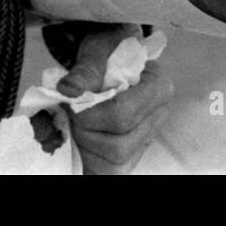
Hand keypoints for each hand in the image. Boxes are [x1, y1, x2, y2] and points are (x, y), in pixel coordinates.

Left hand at [57, 24, 173, 174]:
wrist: (109, 59)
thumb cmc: (106, 53)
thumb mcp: (96, 52)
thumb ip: (84, 71)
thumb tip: (67, 90)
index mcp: (159, 89)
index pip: (122, 114)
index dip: (89, 113)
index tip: (71, 100)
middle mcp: (158, 119)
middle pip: (119, 145)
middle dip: (86, 131)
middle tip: (71, 112)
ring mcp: (146, 141)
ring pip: (115, 164)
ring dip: (86, 146)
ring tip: (75, 122)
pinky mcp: (131, 157)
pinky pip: (110, 172)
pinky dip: (89, 159)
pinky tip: (80, 139)